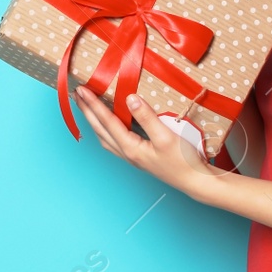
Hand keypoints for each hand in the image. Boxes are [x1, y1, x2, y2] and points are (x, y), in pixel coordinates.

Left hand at [73, 86, 217, 195]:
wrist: (196, 182)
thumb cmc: (184, 161)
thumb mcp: (166, 136)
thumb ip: (147, 117)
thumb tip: (129, 98)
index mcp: (131, 148)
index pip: (107, 122)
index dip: (93, 105)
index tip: (81, 90)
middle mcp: (127, 153)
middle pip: (100, 130)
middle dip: (86, 112)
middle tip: (75, 95)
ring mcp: (132, 157)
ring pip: (105, 137)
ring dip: (94, 121)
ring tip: (86, 107)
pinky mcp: (139, 157)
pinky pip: (114, 141)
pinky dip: (106, 129)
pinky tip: (109, 124)